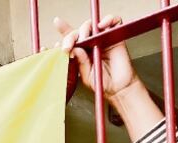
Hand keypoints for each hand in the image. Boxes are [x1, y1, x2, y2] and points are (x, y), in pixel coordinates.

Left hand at [54, 15, 163, 140]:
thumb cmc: (103, 83)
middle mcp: (91, 43)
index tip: (57, 25)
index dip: (64, 29)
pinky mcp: (115, 36)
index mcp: (81, 52)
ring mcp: (103, 39)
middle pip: (80, 30)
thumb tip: (75, 49)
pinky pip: (113, 21)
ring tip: (84, 39)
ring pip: (93, 24)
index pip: (71, 38)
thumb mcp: (86, 75)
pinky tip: (102, 26)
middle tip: (69, 46)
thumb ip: (80, 62)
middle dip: (71, 36)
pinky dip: (108, 19)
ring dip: (86, 28)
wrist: (119, 89)